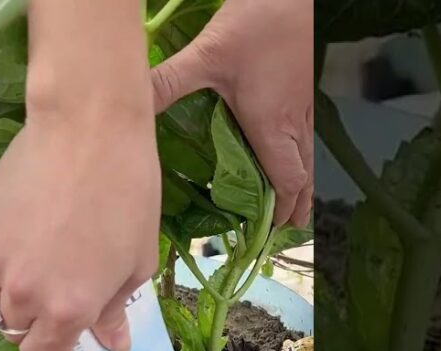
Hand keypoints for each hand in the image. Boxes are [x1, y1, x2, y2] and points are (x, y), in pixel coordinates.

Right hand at [0, 0, 160, 350]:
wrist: (89, 127)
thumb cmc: (129, 194)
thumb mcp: (137, 261)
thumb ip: (115, 310)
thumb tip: (112, 346)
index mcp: (66, 310)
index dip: (55, 346)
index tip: (66, 327)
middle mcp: (23, 292)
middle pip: (15, 326)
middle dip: (36, 313)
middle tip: (61, 275)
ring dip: (16, 280)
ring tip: (46, 240)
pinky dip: (4, 239)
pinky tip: (32, 207)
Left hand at [151, 0, 313, 227]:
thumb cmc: (254, 26)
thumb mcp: (206, 57)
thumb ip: (169, 83)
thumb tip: (131, 103)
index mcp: (272, 127)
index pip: (285, 182)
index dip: (280, 211)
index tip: (267, 233)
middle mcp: (293, 124)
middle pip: (304, 177)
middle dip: (294, 205)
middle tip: (282, 229)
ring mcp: (303, 109)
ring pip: (309, 158)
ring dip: (300, 183)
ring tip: (290, 205)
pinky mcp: (304, 92)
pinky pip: (306, 138)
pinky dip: (299, 158)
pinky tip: (284, 156)